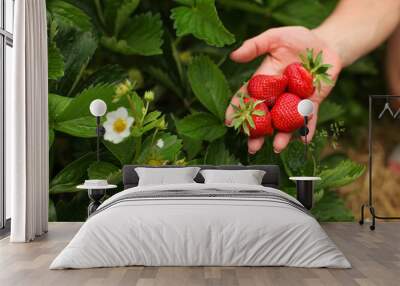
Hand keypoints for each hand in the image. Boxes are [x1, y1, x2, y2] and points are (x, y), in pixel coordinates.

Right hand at [225, 26, 342, 153]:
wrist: (326, 44)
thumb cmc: (298, 39)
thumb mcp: (274, 38)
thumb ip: (255, 46)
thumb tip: (234, 55)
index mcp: (264, 81)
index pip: (247, 98)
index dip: (237, 109)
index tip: (229, 121)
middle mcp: (277, 95)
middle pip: (264, 117)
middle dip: (257, 132)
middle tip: (251, 146)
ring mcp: (294, 101)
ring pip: (285, 122)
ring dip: (281, 135)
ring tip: (277, 146)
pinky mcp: (312, 103)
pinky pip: (309, 118)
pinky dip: (307, 129)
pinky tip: (304, 139)